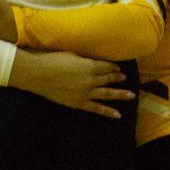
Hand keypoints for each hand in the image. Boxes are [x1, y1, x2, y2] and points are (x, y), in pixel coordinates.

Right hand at [8, 49, 133, 118]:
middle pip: (108, 79)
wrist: (38, 74)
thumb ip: (84, 59)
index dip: (113, 67)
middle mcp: (91, 80)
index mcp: (89, 66)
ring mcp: (86, 93)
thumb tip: (91, 62)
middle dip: (117, 78)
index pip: (106, 67)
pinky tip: (117, 115)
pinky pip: (96, 108)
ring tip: (131, 95)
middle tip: (124, 78)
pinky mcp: (79, 103)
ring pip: (107, 94)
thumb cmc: (52, 60)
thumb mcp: (71, 55)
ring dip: (120, 94)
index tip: (118, 68)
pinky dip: (107, 111)